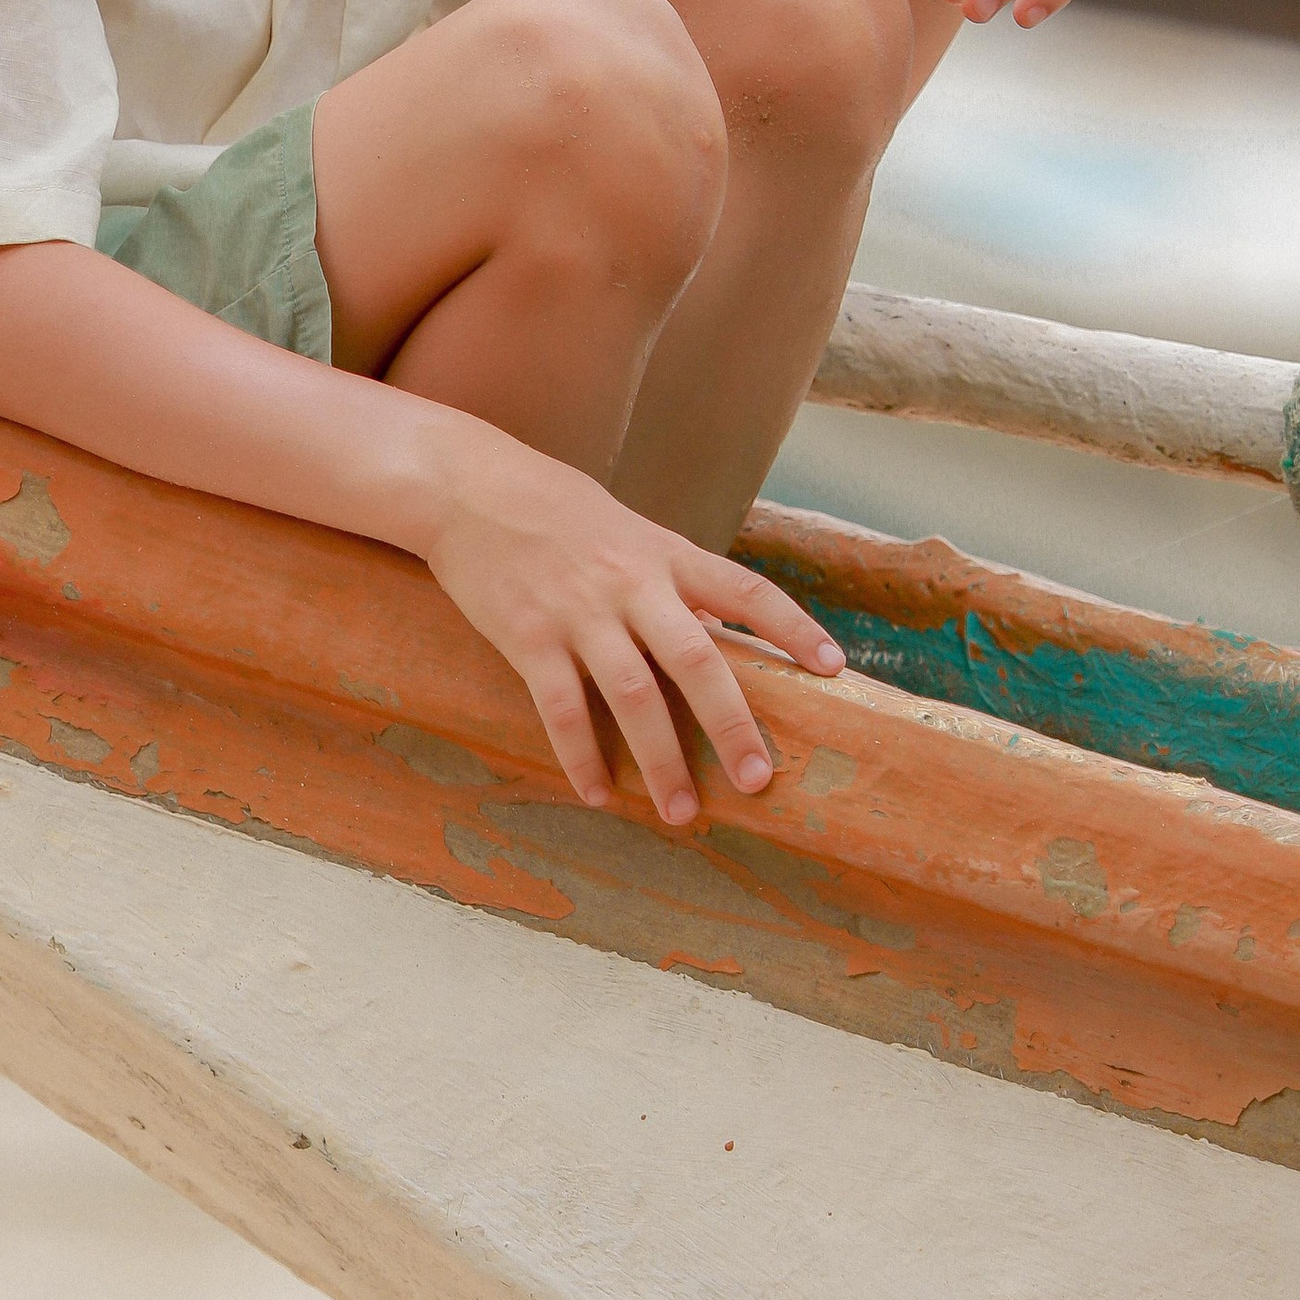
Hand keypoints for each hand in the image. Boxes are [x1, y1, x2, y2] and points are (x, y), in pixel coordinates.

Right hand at [417, 421, 844, 824]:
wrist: (464, 485)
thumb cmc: (550, 506)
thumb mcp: (624, 528)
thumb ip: (667, 578)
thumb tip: (714, 630)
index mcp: (663, 554)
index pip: (745, 590)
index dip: (793, 628)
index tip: (834, 668)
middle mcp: (629, 583)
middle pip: (696, 660)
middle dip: (731, 725)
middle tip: (756, 781)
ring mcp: (577, 611)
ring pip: (632, 696)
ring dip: (660, 761)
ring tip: (679, 813)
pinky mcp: (527, 636)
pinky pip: (561, 709)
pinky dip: (581, 758)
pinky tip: (597, 793)